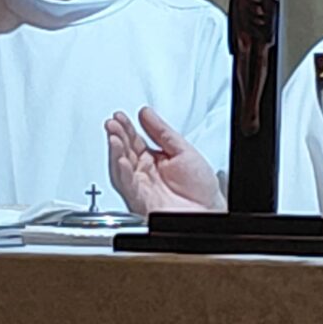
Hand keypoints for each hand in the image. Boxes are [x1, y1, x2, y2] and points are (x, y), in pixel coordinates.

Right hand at [106, 107, 226, 214]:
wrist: (209, 210)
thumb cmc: (200, 188)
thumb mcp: (183, 150)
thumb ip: (162, 131)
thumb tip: (146, 114)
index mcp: (153, 160)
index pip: (134, 140)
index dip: (126, 127)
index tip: (119, 115)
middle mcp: (144, 174)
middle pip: (124, 152)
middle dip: (117, 136)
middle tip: (112, 123)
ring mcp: (141, 187)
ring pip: (120, 169)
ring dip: (115, 152)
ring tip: (114, 137)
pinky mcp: (140, 201)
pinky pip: (128, 186)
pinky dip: (123, 173)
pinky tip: (122, 160)